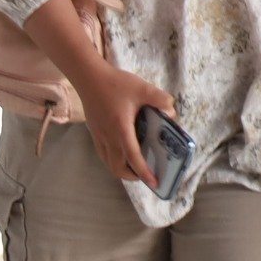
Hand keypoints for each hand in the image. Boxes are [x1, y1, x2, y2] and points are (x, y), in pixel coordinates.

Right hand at [75, 64, 174, 186]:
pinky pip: (104, 154)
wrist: (89, 77)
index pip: (133, 158)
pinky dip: (114, 159)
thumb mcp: (143, 88)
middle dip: (133, 176)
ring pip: (109, 163)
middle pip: (118, 168)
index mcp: (121, 130)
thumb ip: (160, 100)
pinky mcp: (94, 132)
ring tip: (136, 166)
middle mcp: (108, 138)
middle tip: (147, 174)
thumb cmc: (115, 83)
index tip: (154, 183)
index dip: (144, 172)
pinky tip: (123, 151)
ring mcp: (99, 137)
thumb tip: (171, 113)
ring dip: (122, 169)